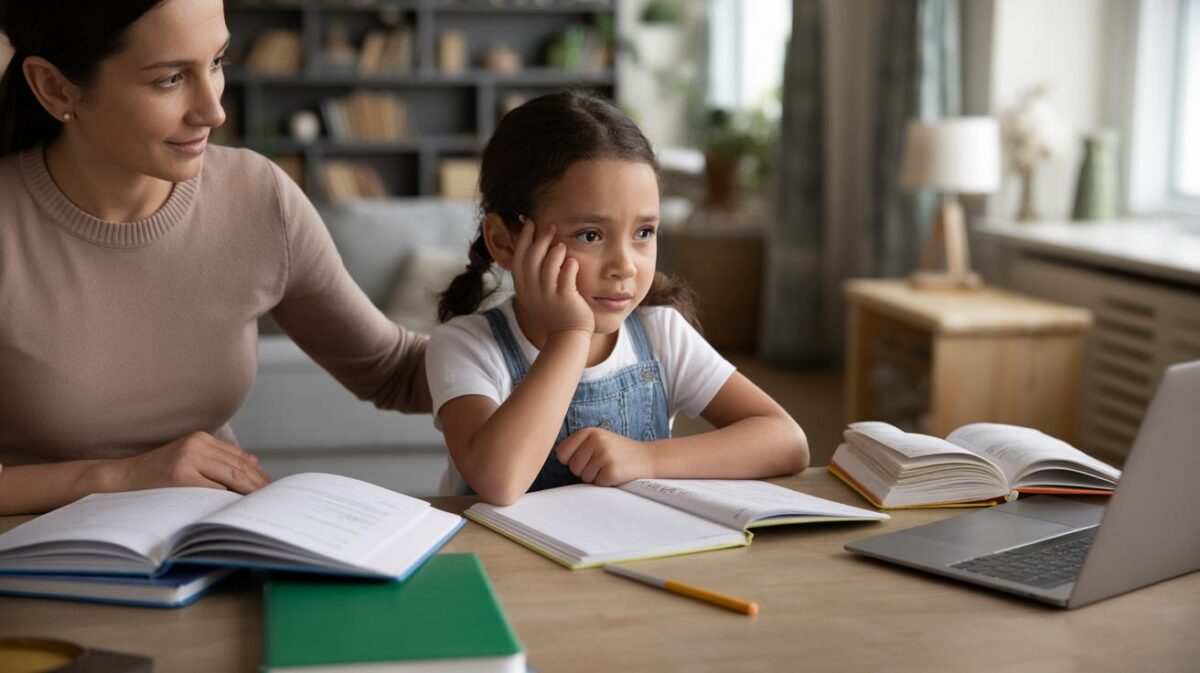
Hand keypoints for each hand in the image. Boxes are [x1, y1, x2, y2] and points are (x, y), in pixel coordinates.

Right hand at [115, 432, 271, 493]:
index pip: (240, 458)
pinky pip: (214, 489)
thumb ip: (218, 458)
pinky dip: (229, 498)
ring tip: (263, 504)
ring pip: (231, 476)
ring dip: (250, 491)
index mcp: (201, 438)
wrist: (120, 478)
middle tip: (274, 499)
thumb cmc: (156, 474)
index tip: (273, 488)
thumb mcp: (188, 458)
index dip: (259, 474)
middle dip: (259, 484)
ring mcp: (188, 459)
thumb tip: (254, 462)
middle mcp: (197, 444)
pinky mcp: (180, 476)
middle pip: (240, 466)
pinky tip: (239, 507)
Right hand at [510, 218, 593, 337]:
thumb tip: (536, 251)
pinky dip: (570, 265)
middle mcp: (532, 291)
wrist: (567, 337)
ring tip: (562, 245)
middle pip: (532, 257)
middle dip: (541, 238)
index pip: (518, 258)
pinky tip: (573, 261)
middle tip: (551, 226)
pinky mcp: (565, 299)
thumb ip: (533, 277)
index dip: (523, 238)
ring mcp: (548, 295)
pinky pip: (566, 276)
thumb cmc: (555, 314)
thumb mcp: (536, 296)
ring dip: (556, 251)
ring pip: (549, 265)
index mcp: (523, 289)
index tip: (530, 223)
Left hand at [555, 427, 654, 485]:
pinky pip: (596, 483)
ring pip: (583, 477)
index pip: (562, 453)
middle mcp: (596, 441)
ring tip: (608, 466)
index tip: (585, 458)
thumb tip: (553, 456)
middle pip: (572, 467)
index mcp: (589, 431)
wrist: (646, 457)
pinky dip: (604, 482)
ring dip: (595, 476)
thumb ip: (577, 445)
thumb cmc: (617, 451)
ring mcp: (604, 455)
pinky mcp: (611, 471)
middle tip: (601, 463)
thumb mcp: (597, 439)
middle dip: (584, 470)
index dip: (571, 460)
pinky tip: (615, 473)